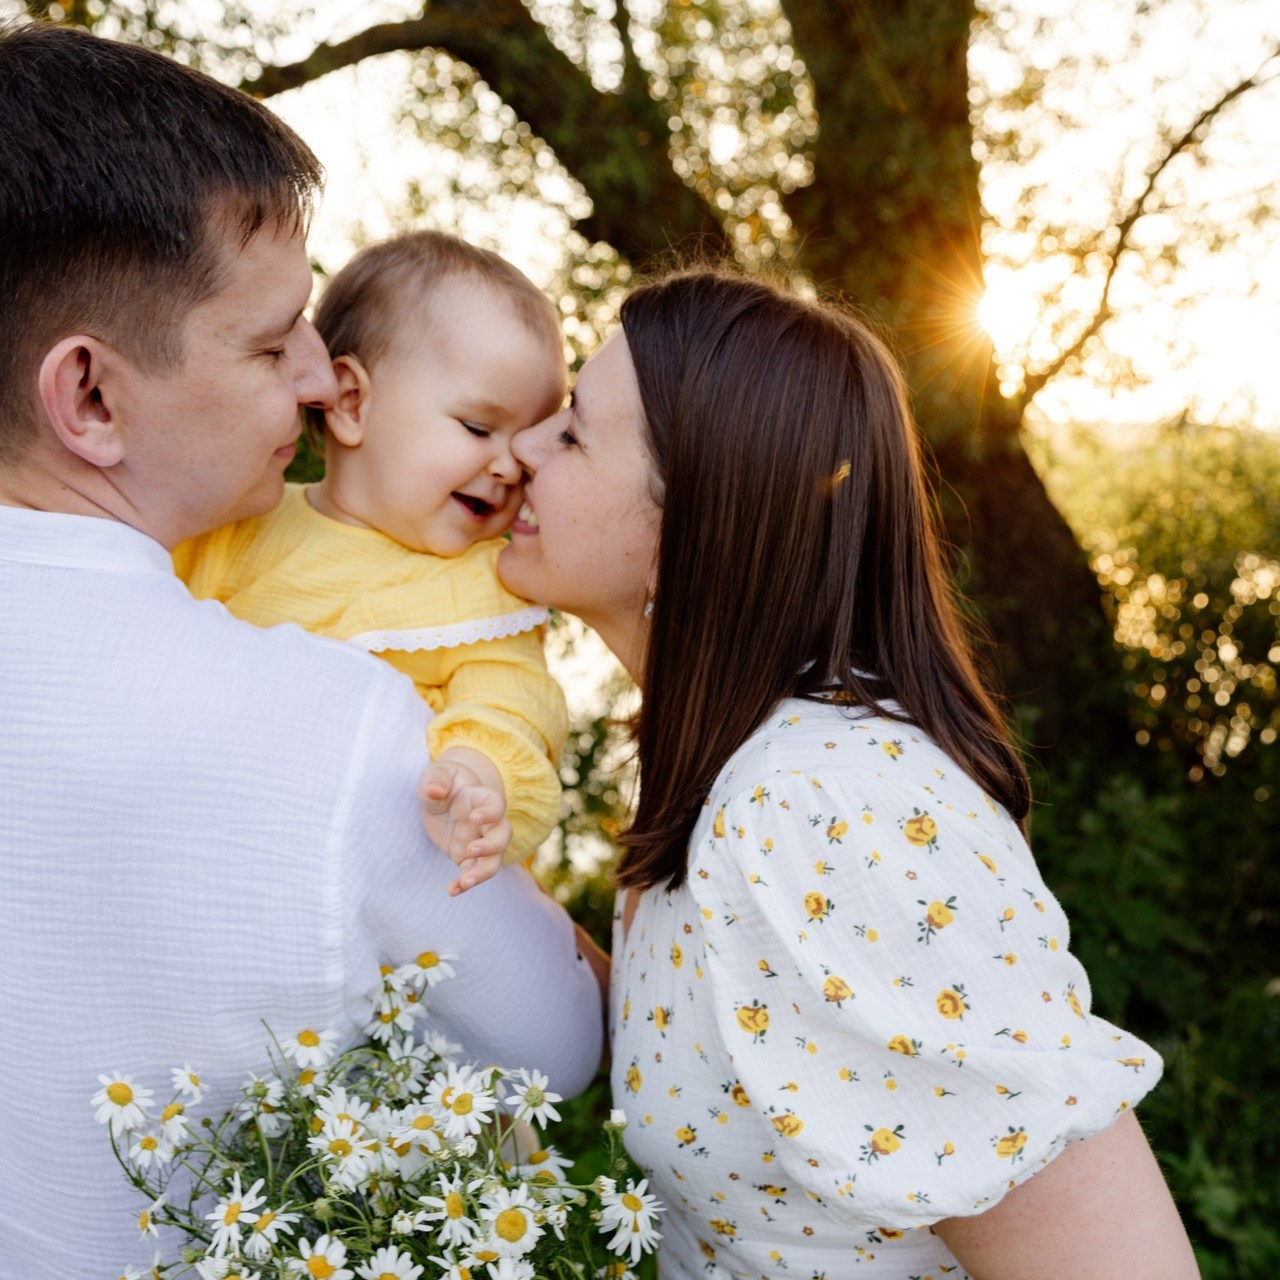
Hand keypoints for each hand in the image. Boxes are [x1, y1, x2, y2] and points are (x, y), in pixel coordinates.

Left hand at [418, 752, 512, 894]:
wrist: (440, 799)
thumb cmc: (441, 782)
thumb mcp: (436, 775)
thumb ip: (436, 780)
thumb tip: (434, 790)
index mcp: (482, 798)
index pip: (497, 805)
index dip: (491, 813)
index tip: (474, 818)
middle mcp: (487, 823)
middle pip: (503, 836)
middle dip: (492, 846)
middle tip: (471, 850)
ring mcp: (480, 841)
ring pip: (493, 860)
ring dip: (482, 872)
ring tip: (465, 882)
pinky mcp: (467, 857)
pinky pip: (471, 873)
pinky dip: (464, 884)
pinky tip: (451, 890)